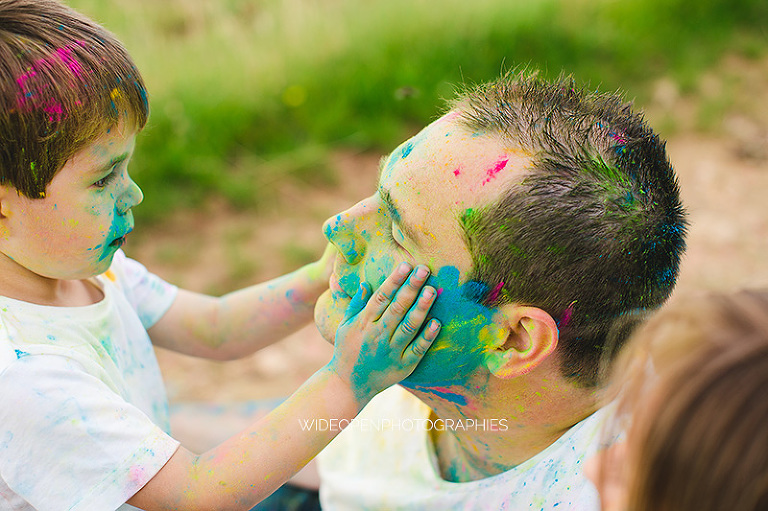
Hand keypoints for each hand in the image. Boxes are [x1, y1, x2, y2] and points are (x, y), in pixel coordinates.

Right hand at [328, 262, 440, 403]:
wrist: (348, 384)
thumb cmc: (347, 349)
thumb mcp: (345, 325)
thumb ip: (356, 304)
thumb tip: (367, 282)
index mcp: (364, 323)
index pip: (381, 297)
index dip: (394, 280)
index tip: (406, 265)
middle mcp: (378, 335)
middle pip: (397, 308)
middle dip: (411, 287)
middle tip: (424, 269)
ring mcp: (391, 351)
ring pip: (409, 326)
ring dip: (421, 308)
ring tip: (432, 290)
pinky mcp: (403, 366)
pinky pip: (417, 349)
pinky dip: (427, 336)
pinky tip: (437, 322)